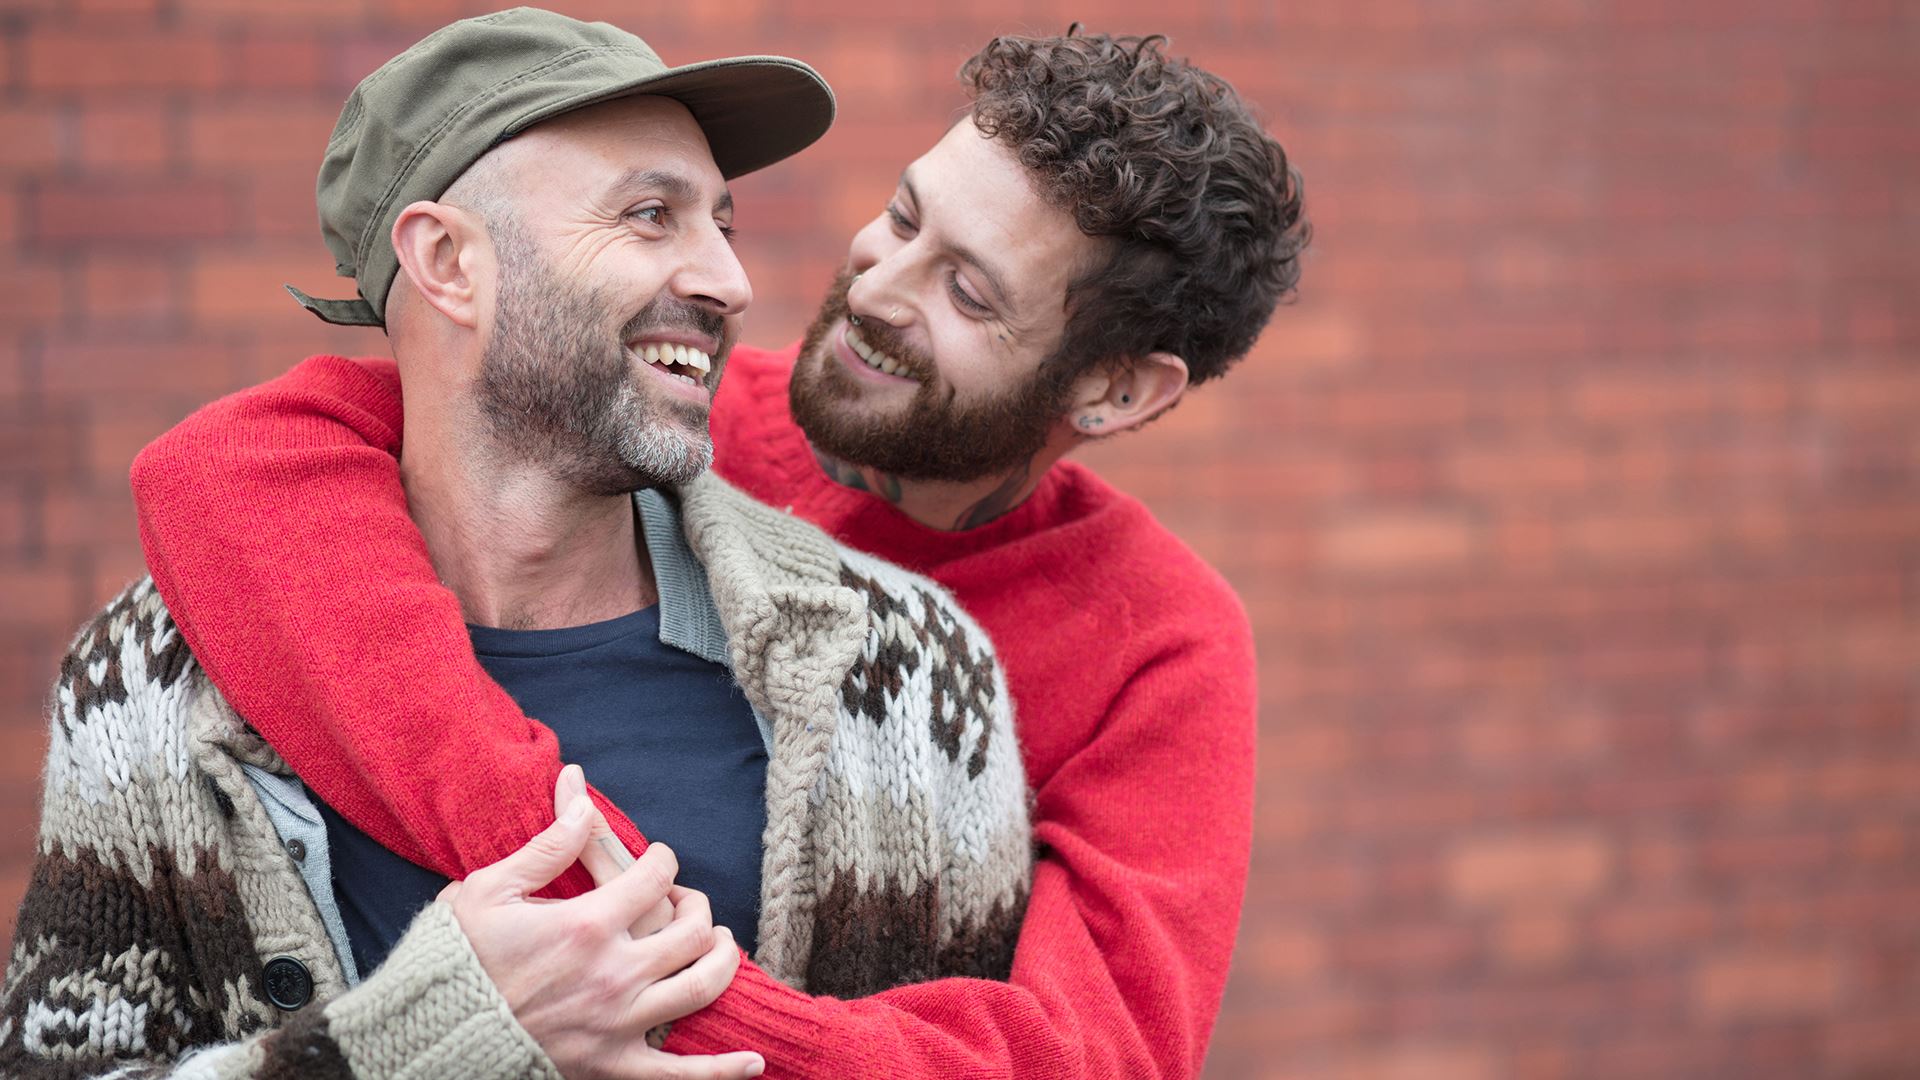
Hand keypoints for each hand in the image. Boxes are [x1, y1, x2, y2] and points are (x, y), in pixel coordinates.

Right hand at [440, 791, 759, 1078]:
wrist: (430, 1037)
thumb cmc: (454, 962)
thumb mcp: (489, 890)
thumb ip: (548, 846)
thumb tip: (585, 800)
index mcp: (586, 924)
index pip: (656, 875)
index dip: (664, 859)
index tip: (658, 859)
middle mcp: (614, 973)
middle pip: (694, 929)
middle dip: (698, 906)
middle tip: (685, 901)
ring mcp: (619, 1023)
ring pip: (702, 985)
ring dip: (723, 960)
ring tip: (720, 945)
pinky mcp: (613, 1067)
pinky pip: (681, 1075)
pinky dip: (722, 1070)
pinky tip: (753, 1061)